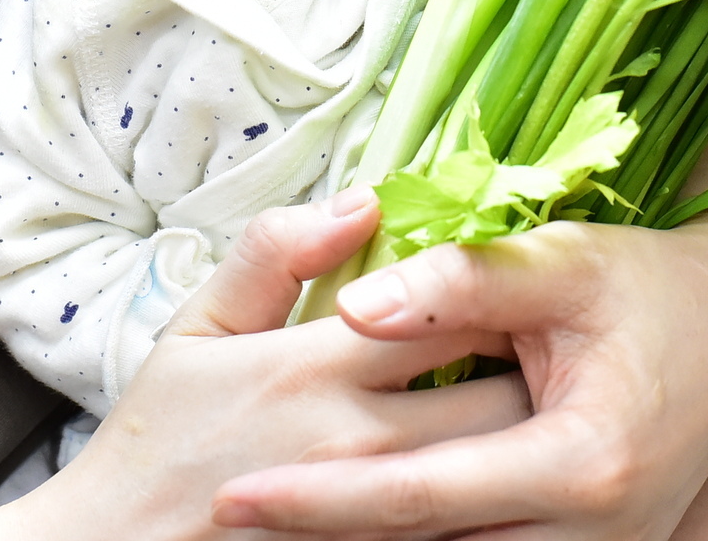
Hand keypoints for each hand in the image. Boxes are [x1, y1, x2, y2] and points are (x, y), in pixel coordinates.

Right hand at [4, 190, 529, 540]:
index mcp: (319, 366)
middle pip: (501, 391)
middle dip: (536, 365)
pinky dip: (492, 495)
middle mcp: (361, 440)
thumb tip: (363, 199)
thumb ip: (275, 254)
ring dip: (528, 432)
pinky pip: (467, 525)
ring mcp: (377, 512)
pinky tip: (491, 471)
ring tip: (542, 403)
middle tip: (551, 345)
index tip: (513, 281)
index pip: (453, 308)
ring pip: (498, 466)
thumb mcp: (198, 328)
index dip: (498, 289)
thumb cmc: (156, 440)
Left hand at [211, 132, 707, 538]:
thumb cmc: (658, 283)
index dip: (319, 499)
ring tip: (273, 533)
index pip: (419, 498)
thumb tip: (357, 305)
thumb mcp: (566, 261)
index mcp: (584, 465)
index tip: (234, 496)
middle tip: (224, 528)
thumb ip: (464, 277)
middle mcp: (594, 534)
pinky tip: (356, 527)